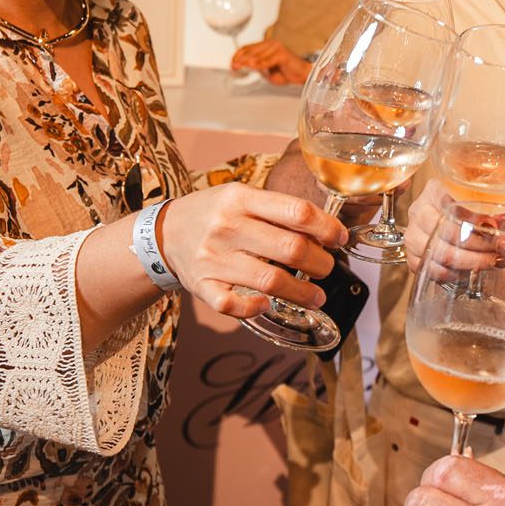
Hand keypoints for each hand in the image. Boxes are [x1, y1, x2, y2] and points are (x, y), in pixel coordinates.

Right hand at [155, 181, 345, 318]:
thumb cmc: (215, 214)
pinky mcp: (202, 286)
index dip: (327, 228)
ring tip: (317, 297)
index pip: (297, 212)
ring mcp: (213, 259)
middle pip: (291, 249)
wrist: (165, 232)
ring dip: (302, 293)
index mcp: (241, 199)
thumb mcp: (242, 196)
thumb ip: (278, 210)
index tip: (340, 239)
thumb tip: (326, 230)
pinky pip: (232, 305)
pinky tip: (267, 305)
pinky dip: (255, 308)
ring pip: (270, 281)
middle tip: (327, 269)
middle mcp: (227, 227)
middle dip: (321, 263)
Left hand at [231, 38, 310, 86]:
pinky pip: (269, 60)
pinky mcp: (283, 54)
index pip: (246, 48)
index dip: (237, 56)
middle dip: (240, 59)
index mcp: (265, 46)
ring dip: (248, 62)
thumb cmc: (286, 72)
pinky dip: (261, 64)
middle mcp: (270, 44)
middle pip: (250, 51)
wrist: (302, 74)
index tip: (232, 64)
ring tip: (241, 66)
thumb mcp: (266, 70)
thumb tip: (244, 65)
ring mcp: (277, 48)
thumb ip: (256, 67)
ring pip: (258, 55)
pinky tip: (255, 67)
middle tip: (234, 67)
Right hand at [402, 181, 504, 281]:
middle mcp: (418, 213)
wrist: (441, 223)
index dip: (472, 218)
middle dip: (477, 244)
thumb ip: (490, 212)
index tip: (495, 229)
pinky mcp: (413, 259)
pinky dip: (455, 275)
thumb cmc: (462, 210)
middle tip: (499, 251)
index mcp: (432, 192)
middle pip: (445, 231)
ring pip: (440, 254)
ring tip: (492, 262)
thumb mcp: (476, 205)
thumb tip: (500, 221)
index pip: (449, 204)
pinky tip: (472, 271)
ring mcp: (412, 237)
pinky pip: (433, 271)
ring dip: (470, 262)